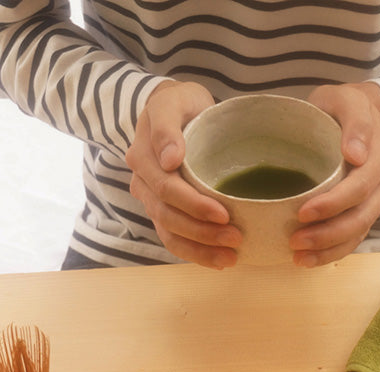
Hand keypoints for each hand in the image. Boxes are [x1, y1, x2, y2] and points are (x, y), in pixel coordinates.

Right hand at [125, 81, 241, 268]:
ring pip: (170, 234)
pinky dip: (195, 253)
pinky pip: (174, 239)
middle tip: (236, 238)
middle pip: (169, 216)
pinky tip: (219, 261)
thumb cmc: (180, 105)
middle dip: (202, 232)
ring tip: (230, 258)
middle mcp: (144, 183)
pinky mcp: (164, 212)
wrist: (174, 112)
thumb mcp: (173, 102)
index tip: (224, 214)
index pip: (167, 189)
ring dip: (200, 250)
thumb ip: (167, 127)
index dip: (194, 205)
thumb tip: (169, 159)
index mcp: (144, 158)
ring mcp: (153, 200)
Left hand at [290, 83, 379, 266]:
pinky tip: (307, 260)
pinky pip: (353, 238)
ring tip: (297, 256)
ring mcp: (374, 200)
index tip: (302, 212)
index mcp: (378, 156)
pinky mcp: (364, 212)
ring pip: (357, 232)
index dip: (332, 204)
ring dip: (328, 248)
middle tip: (294, 241)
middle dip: (327, 233)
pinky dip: (332, 253)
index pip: (359, 187)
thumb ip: (354, 120)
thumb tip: (356, 154)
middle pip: (360, 216)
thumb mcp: (346, 100)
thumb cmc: (341, 110)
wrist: (358, 118)